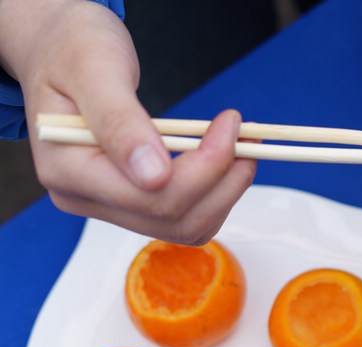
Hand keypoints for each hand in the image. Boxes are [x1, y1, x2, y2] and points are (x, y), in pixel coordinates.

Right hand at [0, 0, 255, 243]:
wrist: (61, 49)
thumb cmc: (72, 49)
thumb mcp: (93, 69)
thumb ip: (119, 121)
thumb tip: (153, 175)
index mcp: (66, 171)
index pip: (152, 196)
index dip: (205, 166)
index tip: (230, 124)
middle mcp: (84, 198)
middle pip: (174, 218)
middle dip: (223, 179)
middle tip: (246, 136)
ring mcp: (109, 205)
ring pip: (186, 226)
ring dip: (226, 191)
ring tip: (243, 147)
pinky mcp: (134, 202)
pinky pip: (186, 216)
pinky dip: (216, 193)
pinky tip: (227, 160)